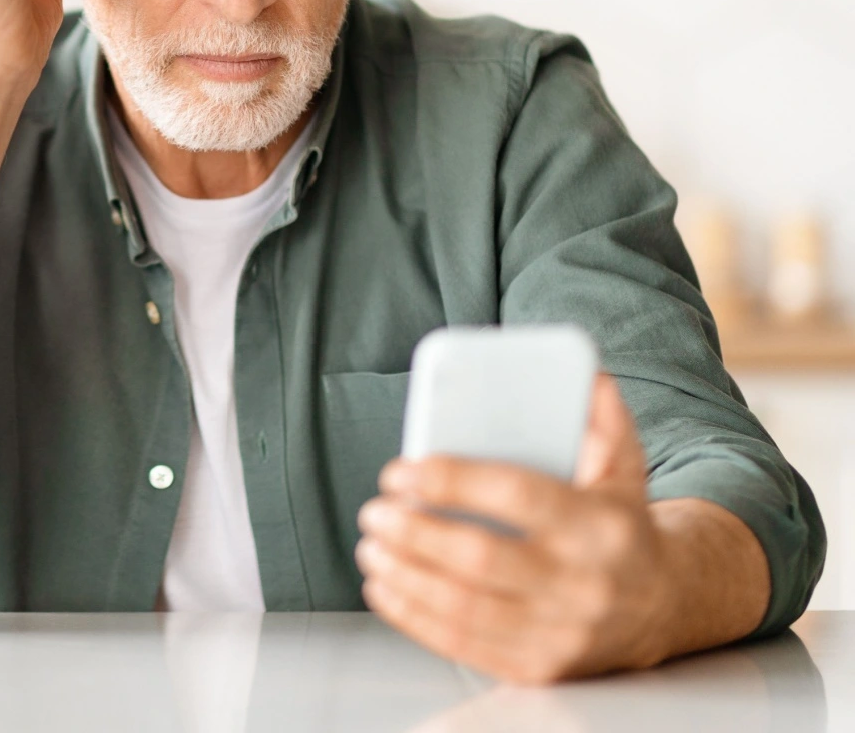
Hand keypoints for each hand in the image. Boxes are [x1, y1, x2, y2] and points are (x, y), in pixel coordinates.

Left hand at [354, 373, 673, 683]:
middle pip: (480, 558)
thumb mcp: (623, 464)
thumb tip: (583, 368)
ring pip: (465, 607)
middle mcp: (582, 582)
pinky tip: (387, 588)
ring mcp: (561, 632)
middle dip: (415, 532)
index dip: (452, 481)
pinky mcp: (540, 667)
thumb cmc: (621, 523)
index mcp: (598, 523)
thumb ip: (600, 414)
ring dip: (405, 575)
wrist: (664, 605)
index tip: (403, 470)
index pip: (515, 496)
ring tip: (372, 545)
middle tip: (376, 510)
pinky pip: (465, 646)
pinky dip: (415, 617)